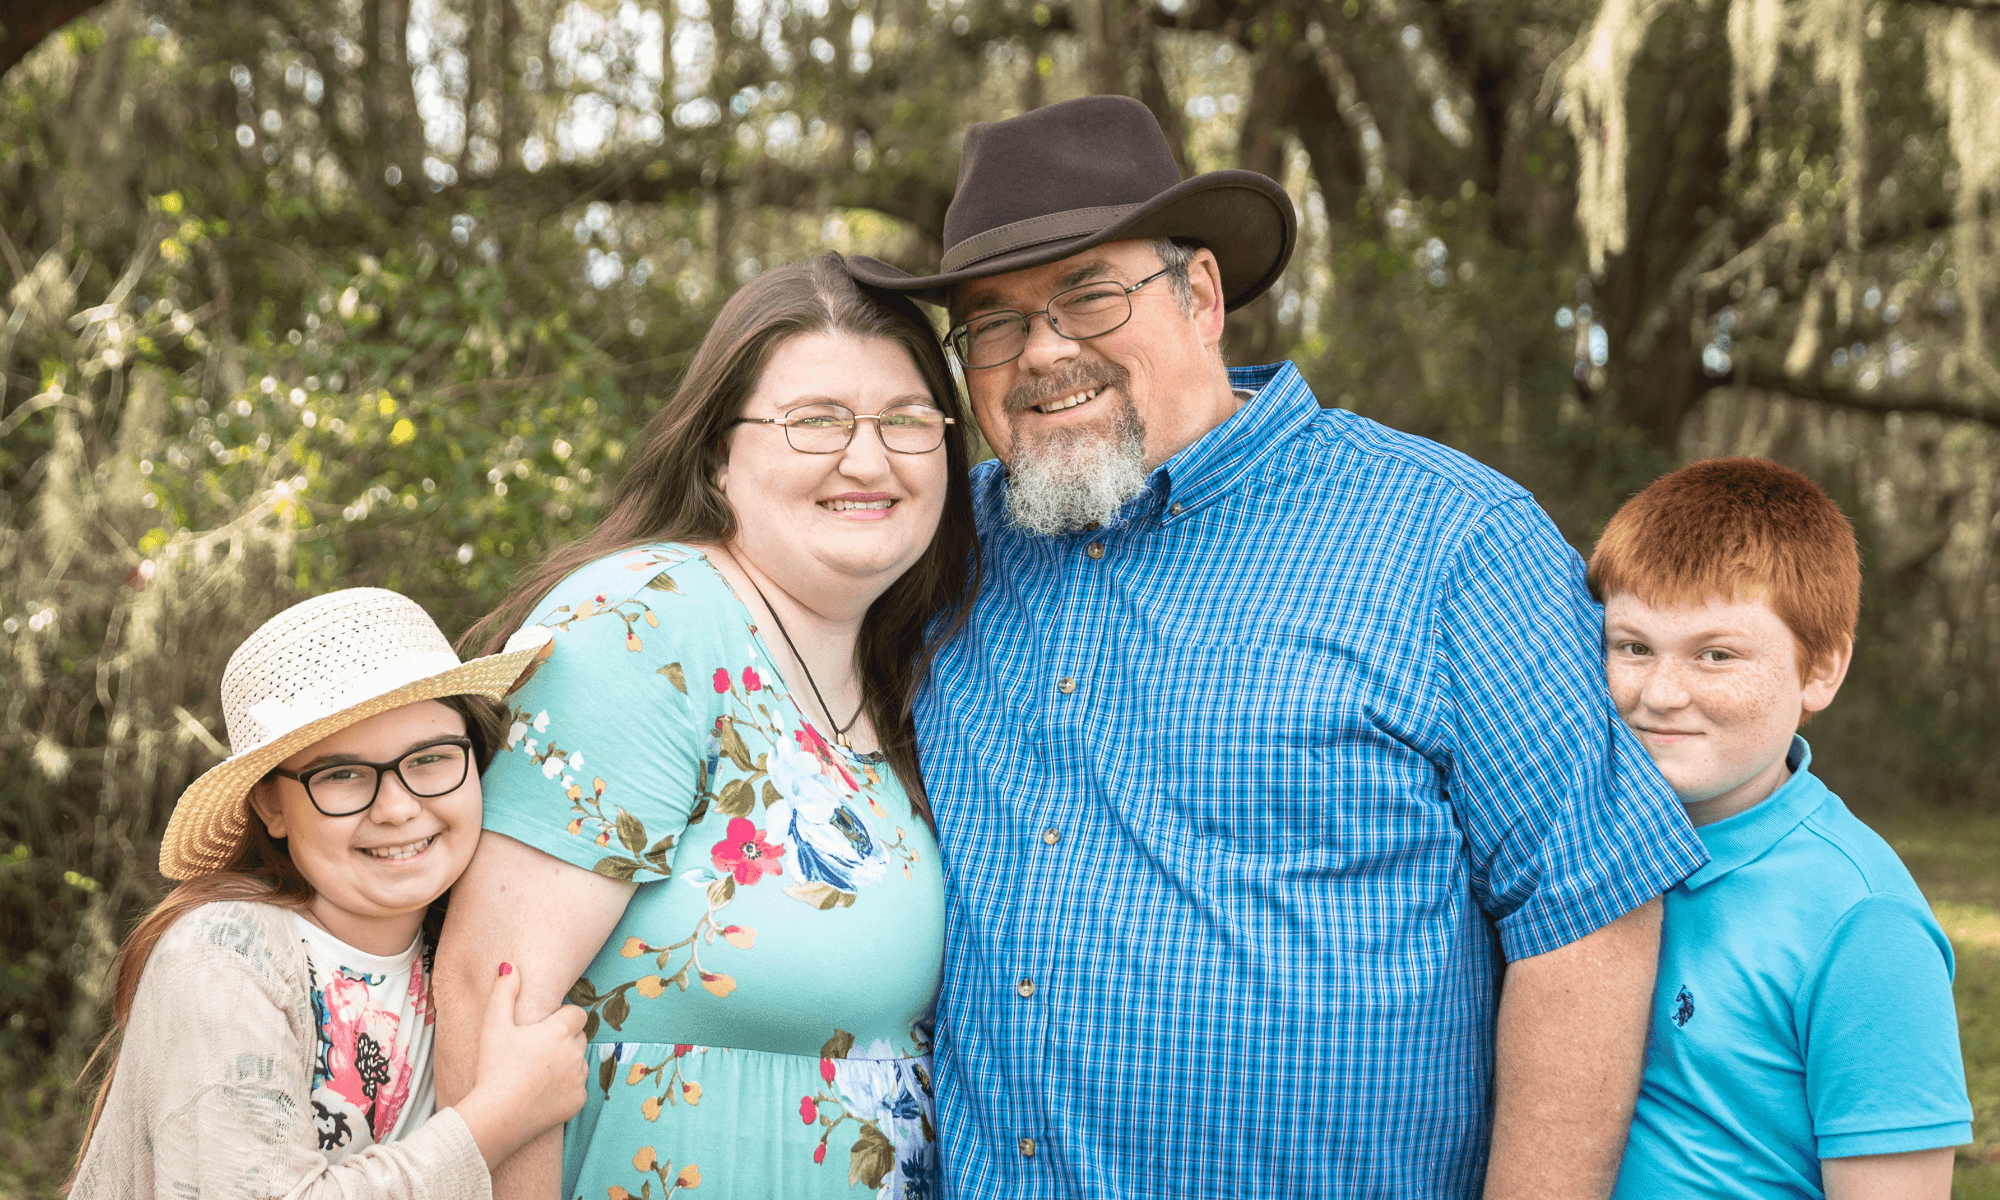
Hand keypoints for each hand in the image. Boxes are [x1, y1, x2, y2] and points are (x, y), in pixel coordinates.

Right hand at [454, 962, 589, 1169]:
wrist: (496, 1116)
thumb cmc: (493, 1068)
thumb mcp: (494, 1025)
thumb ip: (504, 992)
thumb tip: (510, 965)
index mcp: (560, 1030)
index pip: (576, 1014)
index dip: (561, 1018)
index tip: (541, 1029)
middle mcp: (576, 1052)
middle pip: (579, 1037)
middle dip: (564, 1039)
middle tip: (536, 1051)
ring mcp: (579, 1078)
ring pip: (580, 1062)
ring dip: (567, 1063)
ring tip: (537, 1072)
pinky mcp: (578, 1102)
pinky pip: (578, 1088)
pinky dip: (565, 1088)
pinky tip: (542, 1092)